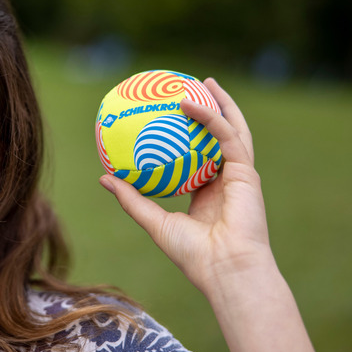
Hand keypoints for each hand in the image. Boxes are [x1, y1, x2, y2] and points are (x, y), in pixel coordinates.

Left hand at [99, 78, 321, 351]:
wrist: (224, 269)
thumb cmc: (192, 254)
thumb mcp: (155, 221)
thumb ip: (132, 199)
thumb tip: (104, 178)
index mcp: (209, 192)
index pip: (200, 157)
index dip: (190, 137)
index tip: (172, 118)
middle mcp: (226, 180)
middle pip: (221, 137)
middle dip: (212, 111)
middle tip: (193, 90)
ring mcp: (240, 175)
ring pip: (233, 129)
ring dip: (221, 104)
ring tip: (205, 83)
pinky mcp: (247, 172)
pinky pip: (226, 136)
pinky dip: (210, 118)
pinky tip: (192, 103)